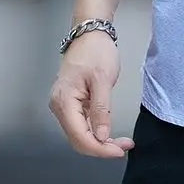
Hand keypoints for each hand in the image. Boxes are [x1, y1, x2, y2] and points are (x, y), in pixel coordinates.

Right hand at [48, 31, 133, 157]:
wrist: (90, 32)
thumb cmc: (95, 51)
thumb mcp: (103, 80)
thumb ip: (101, 110)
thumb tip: (101, 136)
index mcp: (64, 102)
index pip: (79, 137)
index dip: (99, 148)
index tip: (119, 151)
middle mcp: (59, 106)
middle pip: (78, 138)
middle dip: (101, 147)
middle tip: (124, 147)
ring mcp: (65, 105)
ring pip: (80, 132)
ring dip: (100, 140)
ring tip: (121, 142)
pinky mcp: (73, 102)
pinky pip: (82, 123)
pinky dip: (96, 130)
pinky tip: (110, 132)